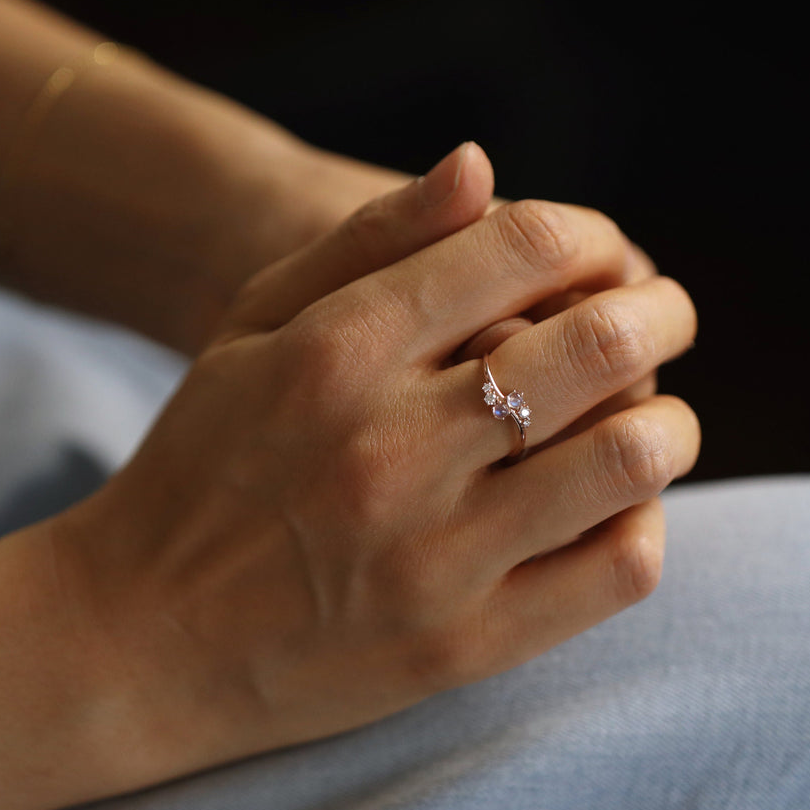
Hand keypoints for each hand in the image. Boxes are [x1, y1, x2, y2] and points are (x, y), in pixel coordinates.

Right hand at [53, 165, 699, 797]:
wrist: (139, 639)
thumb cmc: (202, 467)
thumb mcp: (252, 325)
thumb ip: (370, 239)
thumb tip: (483, 165)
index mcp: (340, 350)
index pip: (526, 247)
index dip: (593, 241)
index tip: (606, 261)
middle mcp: (393, 446)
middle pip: (600, 343)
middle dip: (663, 316)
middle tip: (667, 321)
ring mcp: (433, 555)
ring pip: (630, 456)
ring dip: (670, 422)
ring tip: (655, 418)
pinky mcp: (463, 645)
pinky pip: (618, 569)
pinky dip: (647, 522)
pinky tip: (620, 509)